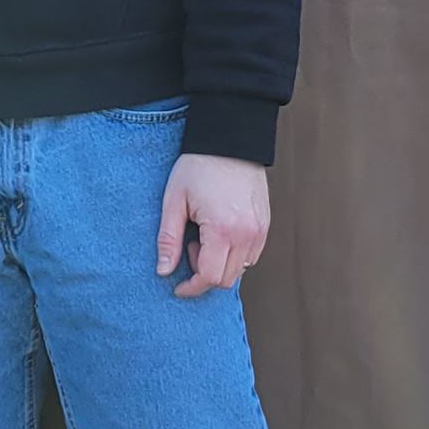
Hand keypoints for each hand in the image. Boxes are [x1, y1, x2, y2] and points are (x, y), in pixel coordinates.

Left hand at [156, 154, 270, 298]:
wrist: (228, 140)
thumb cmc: (198, 167)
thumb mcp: (174, 201)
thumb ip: (169, 240)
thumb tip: (163, 271)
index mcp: (222, 230)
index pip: (209, 277)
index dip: (191, 288)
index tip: (178, 286)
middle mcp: (246, 234)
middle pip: (226, 279)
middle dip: (203, 274)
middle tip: (189, 246)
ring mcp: (259, 230)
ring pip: (241, 269)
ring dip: (219, 264)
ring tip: (204, 236)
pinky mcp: (265, 224)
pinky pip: (252, 255)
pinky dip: (234, 255)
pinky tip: (219, 234)